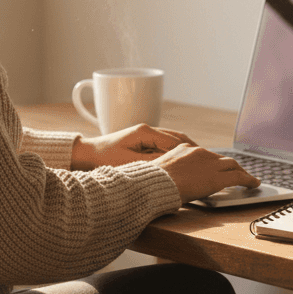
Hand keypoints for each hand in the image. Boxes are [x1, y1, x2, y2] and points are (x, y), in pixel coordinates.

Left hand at [71, 124, 197, 170]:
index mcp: (145, 132)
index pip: (175, 141)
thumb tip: (172, 163)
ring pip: (172, 139)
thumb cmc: (103, 160)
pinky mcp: (141, 140)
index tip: (203, 160)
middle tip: (207, 160)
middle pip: (178, 137)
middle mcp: (147, 130)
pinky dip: (175, 150)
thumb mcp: (128, 163)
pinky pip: (164, 143)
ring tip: (199, 160)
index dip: (190, 152)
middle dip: (193, 148)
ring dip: (186, 149)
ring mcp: (145, 133)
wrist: (84, 155)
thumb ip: (151, 163)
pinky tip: (181, 160)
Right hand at [152, 144, 260, 204]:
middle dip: (231, 166)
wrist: (155, 185)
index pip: (205, 154)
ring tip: (248, 179)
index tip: (216, 167)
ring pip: (232, 165)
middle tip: (238, 173)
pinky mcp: (218, 177)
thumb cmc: (153, 183)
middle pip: (221, 158)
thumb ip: (173, 171)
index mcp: (185, 149)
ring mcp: (210, 164)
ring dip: (241, 172)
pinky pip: (238, 177)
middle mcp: (200, 152)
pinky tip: (253, 184)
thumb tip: (174, 180)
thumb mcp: (161, 170)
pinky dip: (248, 180)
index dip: (214, 162)